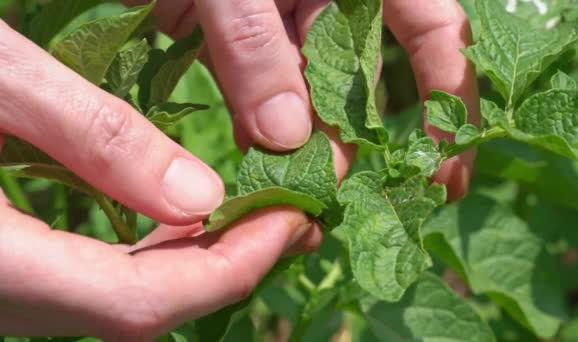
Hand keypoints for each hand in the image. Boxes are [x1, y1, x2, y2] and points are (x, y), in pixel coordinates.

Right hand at [0, 20, 321, 339]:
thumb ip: (88, 136)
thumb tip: (202, 194)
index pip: (144, 302)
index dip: (233, 265)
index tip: (292, 217)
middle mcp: (0, 298)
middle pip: (140, 309)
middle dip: (230, 265)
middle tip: (292, 214)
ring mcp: (1, 286)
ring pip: (120, 297)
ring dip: (198, 261)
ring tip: (258, 214)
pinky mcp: (2, 265)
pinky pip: (92, 276)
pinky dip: (152, 250)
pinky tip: (181, 214)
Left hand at [123, 0, 479, 197]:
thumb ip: (256, 42)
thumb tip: (285, 137)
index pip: (436, 32)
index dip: (451, 98)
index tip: (443, 167)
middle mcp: (334, 1)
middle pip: (364, 81)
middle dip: (354, 143)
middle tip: (333, 196)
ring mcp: (286, 25)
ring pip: (309, 98)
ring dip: (302, 149)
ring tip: (293, 196)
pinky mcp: (243, 45)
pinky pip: (260, 96)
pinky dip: (258, 133)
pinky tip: (258, 165)